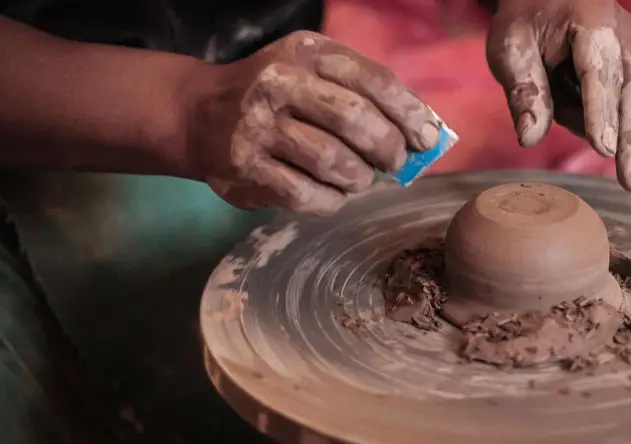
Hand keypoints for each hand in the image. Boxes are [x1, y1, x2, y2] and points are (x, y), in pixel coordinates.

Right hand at [187, 31, 439, 214]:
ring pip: (334, 163)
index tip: (428, 138)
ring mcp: (258, 127)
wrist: (199, 114)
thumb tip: (426, 132)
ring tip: (358, 176)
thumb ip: (365, 94)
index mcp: (305, 52)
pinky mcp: (246, 169)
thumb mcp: (314, 72)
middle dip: (388, 148)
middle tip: (394, 161)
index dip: (409, 113)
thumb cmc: (278, 95)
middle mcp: (278, 83)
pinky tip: (331, 192)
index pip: (372, 80)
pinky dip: (331, 200)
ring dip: (359, 178)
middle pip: (355, 121)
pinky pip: (308, 196)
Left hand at [487, 0, 630, 191]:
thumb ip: (523, 90)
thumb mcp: (511, 48)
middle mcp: (623, 32)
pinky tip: (627, 158)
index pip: (598, 72)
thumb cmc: (525, 20)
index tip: (602, 148)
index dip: (601, 111)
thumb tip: (529, 137)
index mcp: (592, 21)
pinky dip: (630, 128)